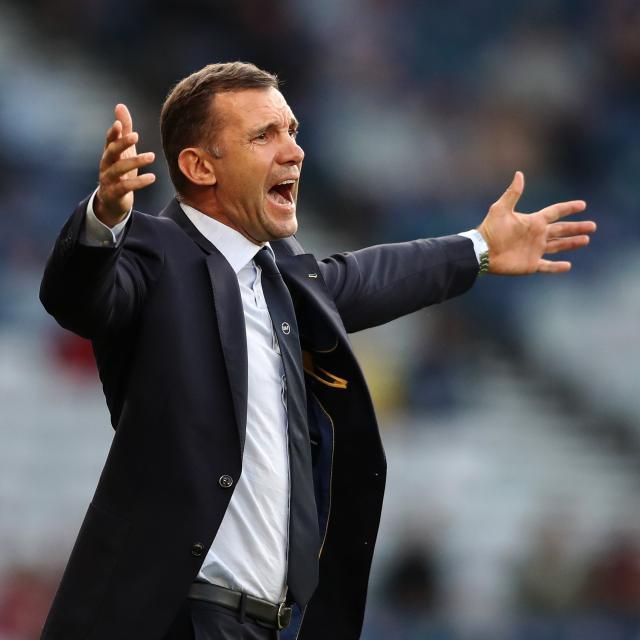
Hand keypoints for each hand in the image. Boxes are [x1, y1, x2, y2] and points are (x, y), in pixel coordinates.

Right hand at [95, 104, 155, 226]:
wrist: (112, 201)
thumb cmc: (120, 173)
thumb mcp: (123, 152)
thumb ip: (123, 131)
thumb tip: (120, 106)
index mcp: (109, 154)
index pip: (109, 141)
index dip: (113, 133)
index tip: (119, 123)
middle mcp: (106, 165)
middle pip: (111, 152)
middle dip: (122, 144)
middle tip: (136, 136)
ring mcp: (109, 180)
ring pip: (119, 169)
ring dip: (135, 162)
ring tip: (152, 156)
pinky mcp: (115, 193)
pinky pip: (126, 187)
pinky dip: (139, 182)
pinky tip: (152, 177)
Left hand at [478, 171, 595, 274]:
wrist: (482, 252)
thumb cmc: (490, 230)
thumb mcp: (501, 209)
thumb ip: (513, 193)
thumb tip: (519, 174)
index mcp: (533, 221)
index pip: (555, 212)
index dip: (568, 208)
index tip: (582, 205)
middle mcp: (536, 235)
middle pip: (561, 230)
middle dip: (577, 228)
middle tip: (593, 226)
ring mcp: (534, 250)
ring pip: (558, 246)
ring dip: (571, 243)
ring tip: (586, 240)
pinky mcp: (530, 265)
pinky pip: (547, 266)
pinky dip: (557, 267)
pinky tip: (568, 265)